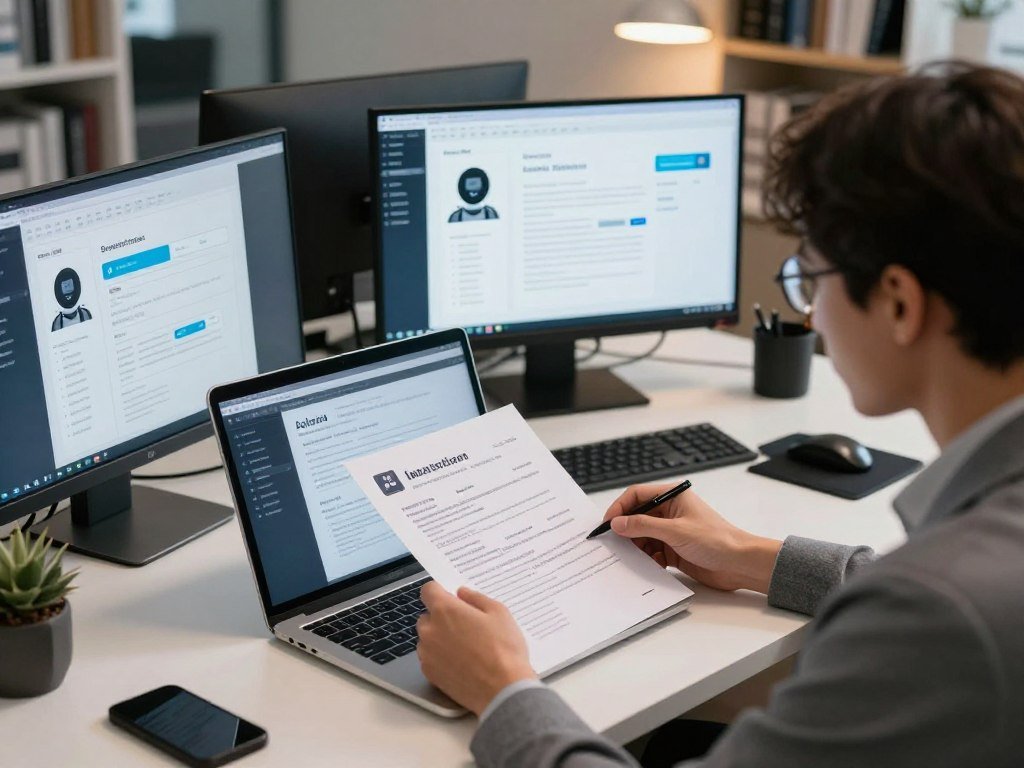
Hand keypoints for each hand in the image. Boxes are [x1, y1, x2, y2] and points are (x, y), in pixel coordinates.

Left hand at [417, 581, 536, 716]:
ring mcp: (427, 654)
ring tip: (465, 648)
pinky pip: (429, 658)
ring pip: (428, 638)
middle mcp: (430, 630)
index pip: (428, 590)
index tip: (451, 599)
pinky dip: (440, 657)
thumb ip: (476, 598)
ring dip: (439, 638)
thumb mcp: (499, 613)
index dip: (440, 592)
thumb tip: (462, 593)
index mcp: (445, 610)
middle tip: (466, 627)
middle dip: (442, 618)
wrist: (502, 690)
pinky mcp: (429, 674)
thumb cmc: (504, 650)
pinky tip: (461, 663)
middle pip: (427, 616)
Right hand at [603, 484, 781, 593]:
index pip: (637, 495)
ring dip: (636, 547)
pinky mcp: (674, 549)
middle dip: (626, 530)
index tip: (607, 523)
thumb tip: (618, 523)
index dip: (620, 507)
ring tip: (632, 557)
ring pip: (643, 536)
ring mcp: (672, 531)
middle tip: (613, 544)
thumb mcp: (675, 531)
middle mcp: (670, 512)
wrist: (740, 564)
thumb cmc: (717, 540)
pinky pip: (652, 552)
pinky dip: (647, 559)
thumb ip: (643, 526)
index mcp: (672, 497)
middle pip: (637, 517)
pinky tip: (651, 565)